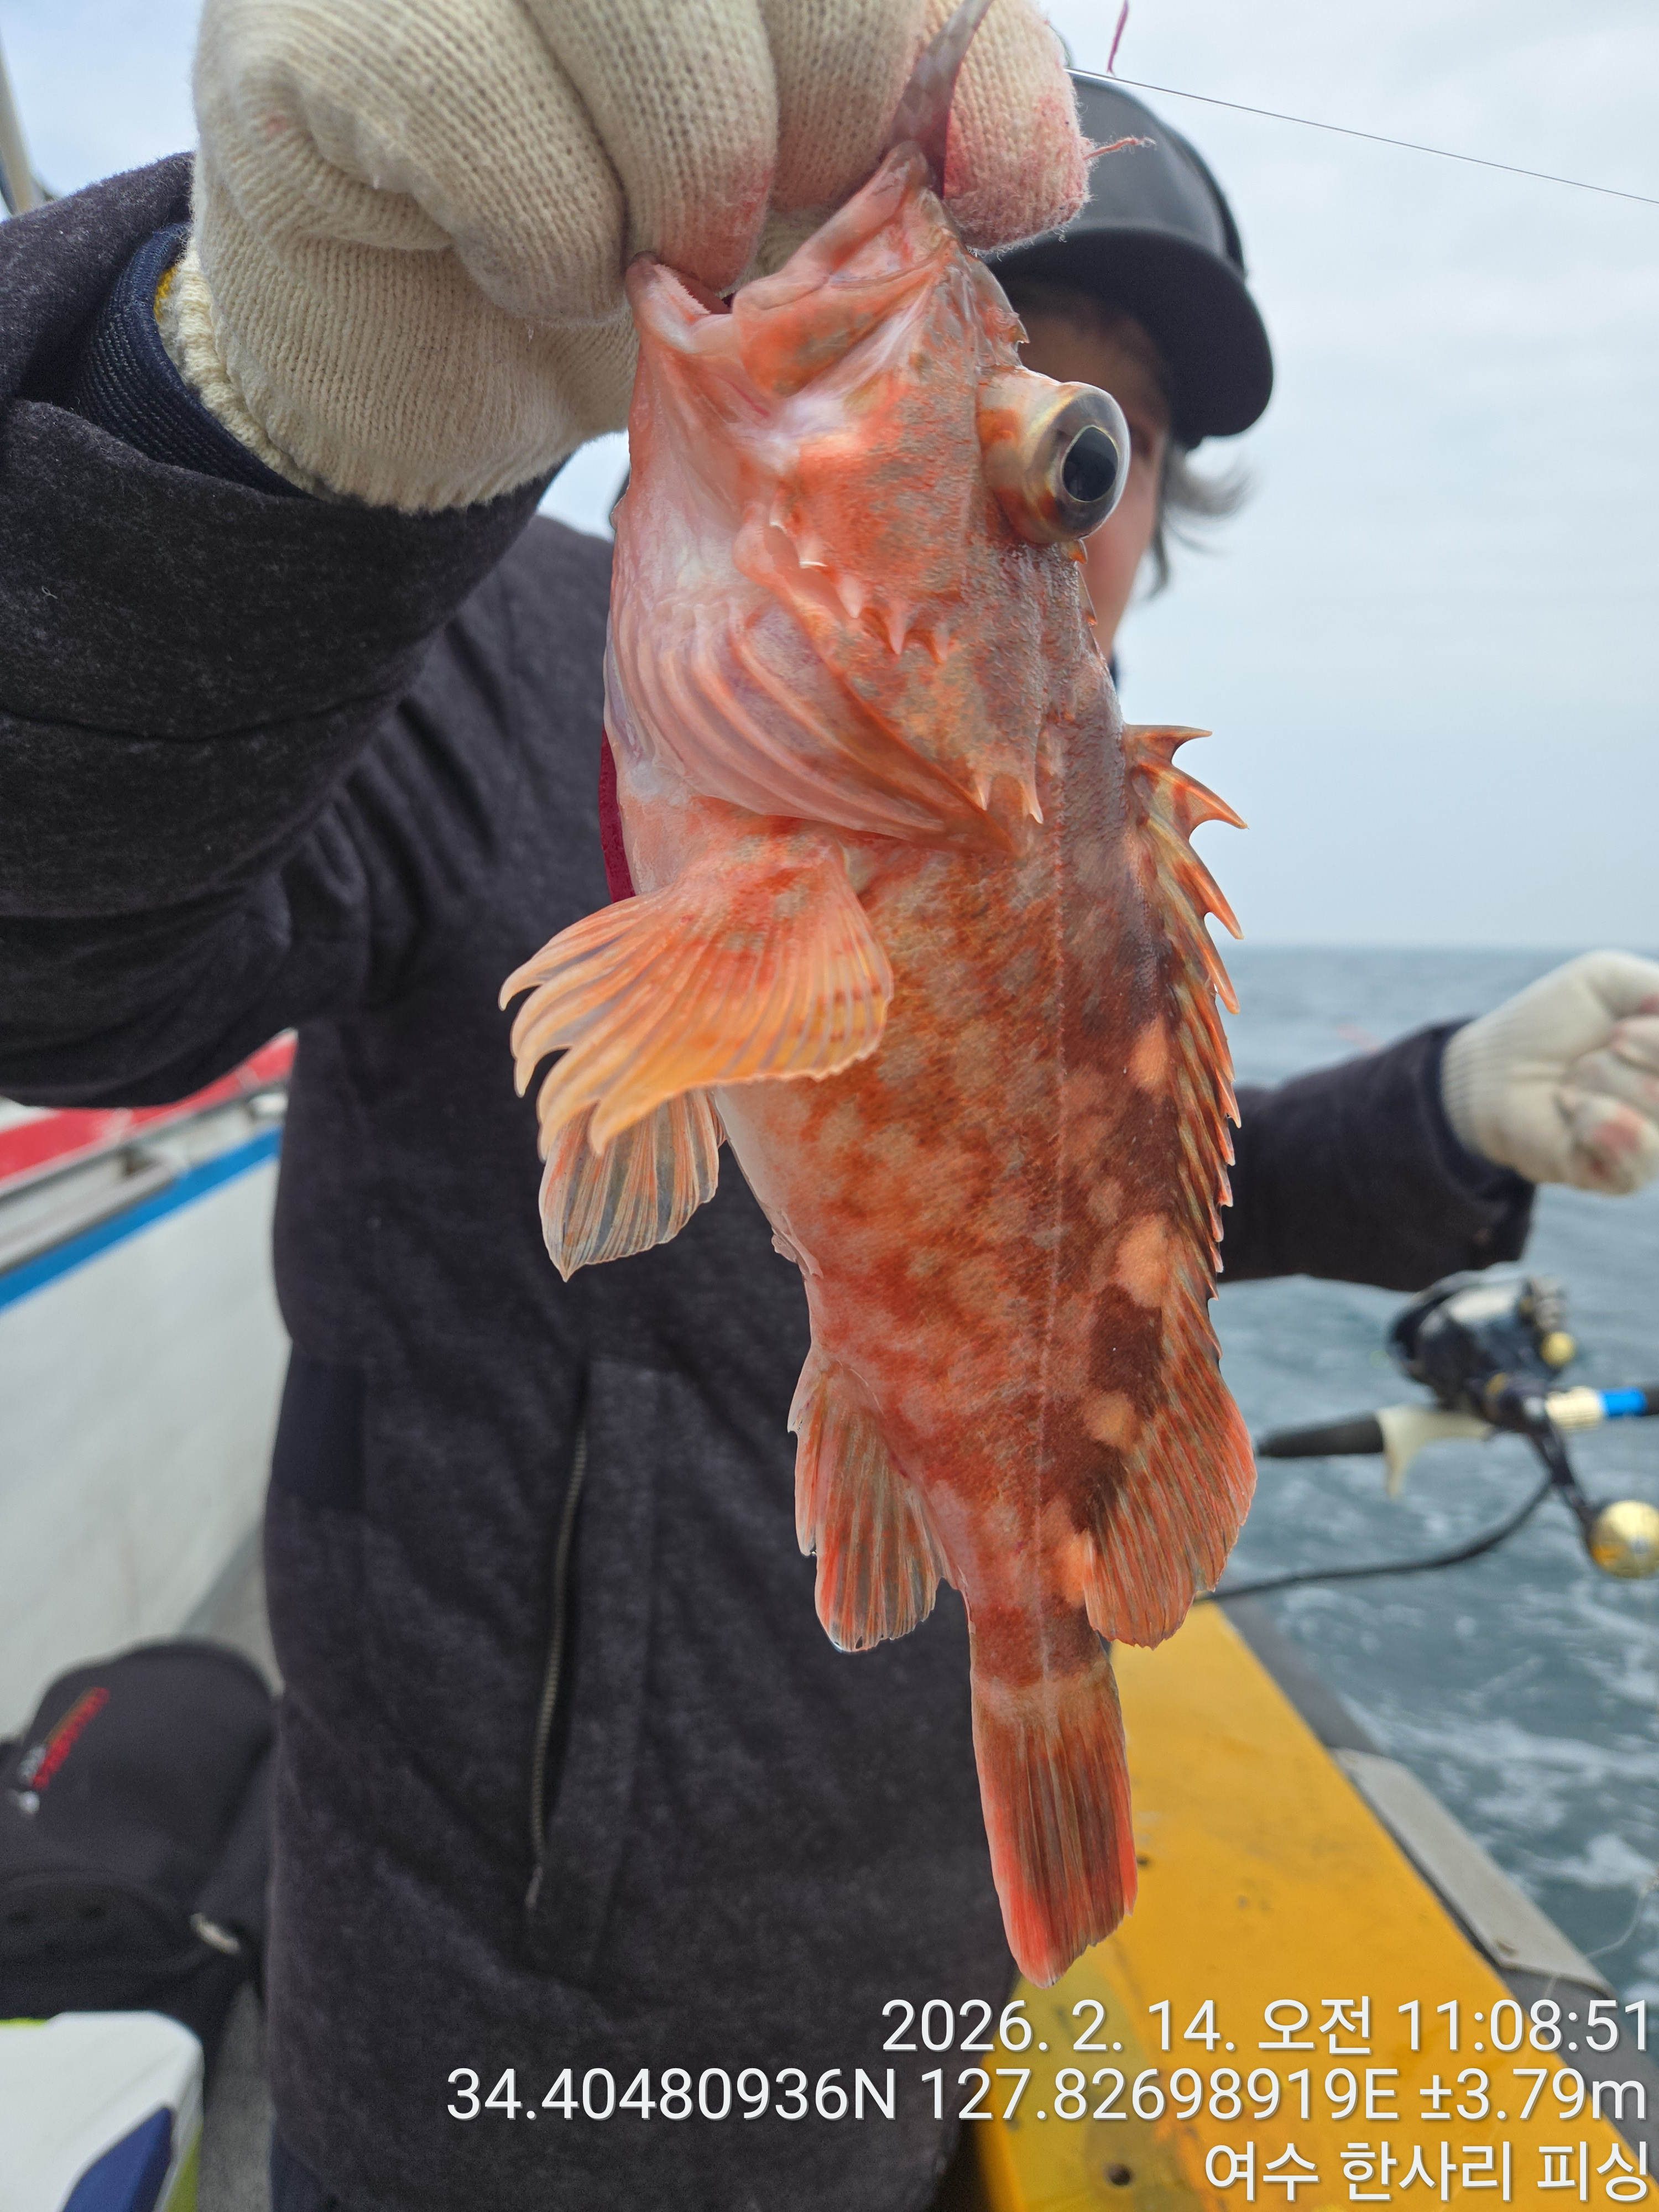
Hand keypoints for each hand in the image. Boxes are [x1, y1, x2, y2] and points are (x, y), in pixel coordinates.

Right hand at [172, 0, 1084, 510]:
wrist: (440, 345)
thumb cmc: (644, 226)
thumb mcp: (835, 176)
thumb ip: (954, 126)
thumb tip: (1020, 165)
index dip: (918, 56)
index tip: (924, 178)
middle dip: (809, 123)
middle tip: (749, 228)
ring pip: (633, 16)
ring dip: (675, 195)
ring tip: (640, 256)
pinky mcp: (312, 30)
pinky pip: (495, 137)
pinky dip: (548, 251)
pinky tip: (525, 266)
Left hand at [1441, 951, 1658, 1192]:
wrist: (1492, 1067)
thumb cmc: (1554, 1021)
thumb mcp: (1609, 980)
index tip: (1618, 1030)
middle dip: (1634, 1058)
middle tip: (1594, 1054)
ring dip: (1607, 1083)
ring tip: (1574, 1083)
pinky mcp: (1623, 1175)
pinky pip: (1636, 1156)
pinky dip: (1598, 1123)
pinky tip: (1573, 1112)